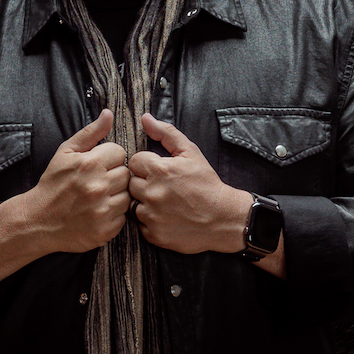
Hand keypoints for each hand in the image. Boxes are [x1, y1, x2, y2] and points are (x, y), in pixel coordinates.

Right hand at [0, 108, 128, 296]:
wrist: (37, 221)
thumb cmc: (53, 184)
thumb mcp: (66, 152)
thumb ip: (90, 132)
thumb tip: (109, 113)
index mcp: (90, 164)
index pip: (120, 152)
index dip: (109, 158)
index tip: (97, 165)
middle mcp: (98, 187)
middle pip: (125, 173)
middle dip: (113, 175)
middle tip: (97, 182)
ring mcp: (102, 211)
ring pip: (127, 195)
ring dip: (116, 195)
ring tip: (98, 197)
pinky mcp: (104, 231)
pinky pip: (123, 217)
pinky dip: (113, 215)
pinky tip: (98, 212)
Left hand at [127, 113, 251, 255]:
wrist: (222, 217)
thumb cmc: (206, 182)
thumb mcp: (190, 152)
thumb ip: (166, 133)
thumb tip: (145, 118)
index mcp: (158, 170)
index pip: (134, 162)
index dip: (147, 164)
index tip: (160, 170)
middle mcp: (151, 193)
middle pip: (131, 183)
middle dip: (144, 183)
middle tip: (162, 186)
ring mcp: (151, 216)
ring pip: (133, 204)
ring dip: (145, 202)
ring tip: (165, 202)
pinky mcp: (153, 234)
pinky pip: (141, 224)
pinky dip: (150, 221)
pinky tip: (166, 217)